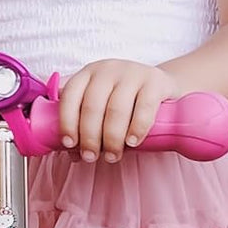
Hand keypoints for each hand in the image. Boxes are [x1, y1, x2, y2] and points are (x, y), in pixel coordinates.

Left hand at [57, 60, 181, 163]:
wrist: (160, 85)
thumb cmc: (124, 100)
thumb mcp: (102, 104)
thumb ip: (85, 124)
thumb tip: (73, 153)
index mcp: (88, 74)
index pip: (70, 95)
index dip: (67, 122)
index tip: (70, 144)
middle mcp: (107, 70)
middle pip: (92, 106)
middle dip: (89, 137)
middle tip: (91, 157)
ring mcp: (132, 73)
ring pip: (116, 109)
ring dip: (112, 138)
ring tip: (112, 156)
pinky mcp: (155, 81)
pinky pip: (144, 107)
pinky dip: (136, 128)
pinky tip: (132, 142)